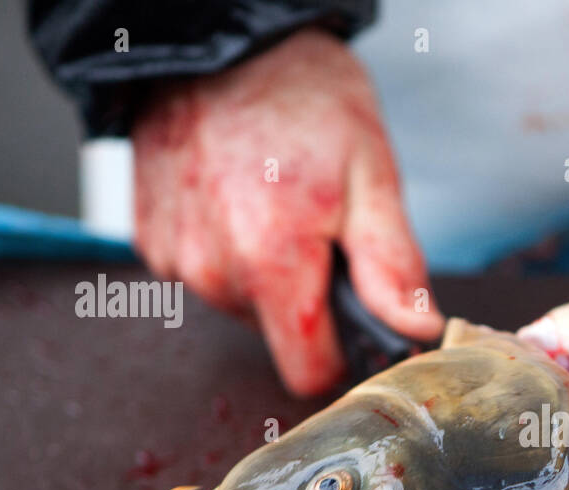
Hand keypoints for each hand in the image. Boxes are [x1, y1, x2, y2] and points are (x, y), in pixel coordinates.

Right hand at [132, 29, 440, 395]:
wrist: (216, 37)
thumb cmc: (300, 94)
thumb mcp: (372, 173)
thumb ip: (393, 266)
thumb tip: (417, 331)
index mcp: (271, 258)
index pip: (308, 373)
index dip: (343, 356)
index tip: (359, 319)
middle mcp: (212, 267)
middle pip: (277, 337)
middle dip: (308, 301)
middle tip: (322, 230)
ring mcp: (174, 255)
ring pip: (241, 306)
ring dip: (268, 273)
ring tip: (279, 204)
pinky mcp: (151, 241)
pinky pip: (205, 274)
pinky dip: (229, 250)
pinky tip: (239, 200)